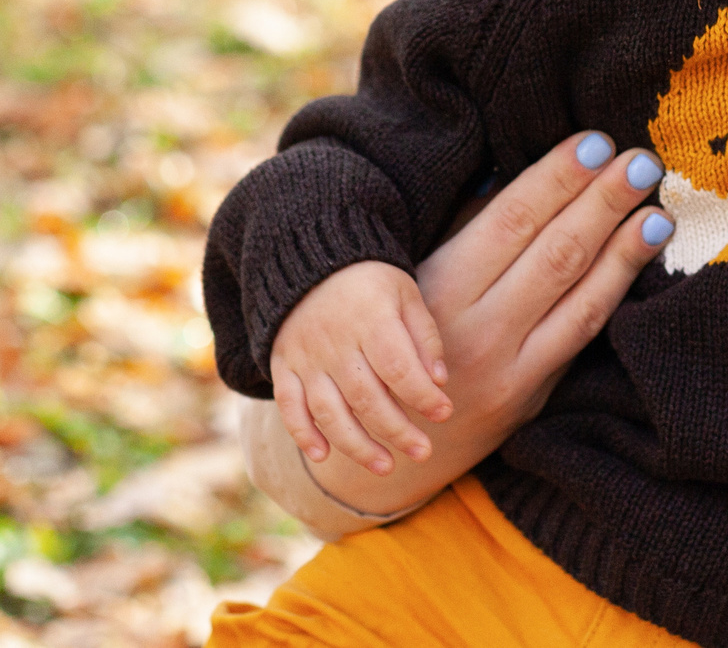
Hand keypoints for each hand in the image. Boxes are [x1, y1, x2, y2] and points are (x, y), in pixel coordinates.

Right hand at [271, 262, 450, 474]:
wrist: (311, 260)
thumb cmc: (370, 282)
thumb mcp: (405, 294)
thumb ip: (424, 336)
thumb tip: (439, 383)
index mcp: (370, 318)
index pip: (398, 368)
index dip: (422, 396)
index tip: (444, 414)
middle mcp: (334, 340)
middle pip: (366, 397)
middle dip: (397, 431)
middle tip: (424, 453)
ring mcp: (305, 355)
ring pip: (328, 410)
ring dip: (356, 445)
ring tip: (386, 467)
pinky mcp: (284, 365)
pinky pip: (288, 405)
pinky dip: (302, 433)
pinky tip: (323, 456)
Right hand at [276, 130, 672, 516]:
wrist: (395, 438)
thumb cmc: (404, 337)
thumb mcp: (417, 276)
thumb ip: (464, 228)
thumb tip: (510, 174)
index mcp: (441, 285)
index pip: (511, 220)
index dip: (557, 178)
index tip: (594, 142)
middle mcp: (477, 328)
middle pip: (554, 253)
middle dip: (603, 202)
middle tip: (642, 162)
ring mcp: (509, 369)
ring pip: (579, 299)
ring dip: (625, 251)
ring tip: (658, 212)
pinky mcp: (532, 396)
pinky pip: (581, 337)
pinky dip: (615, 295)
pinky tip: (640, 262)